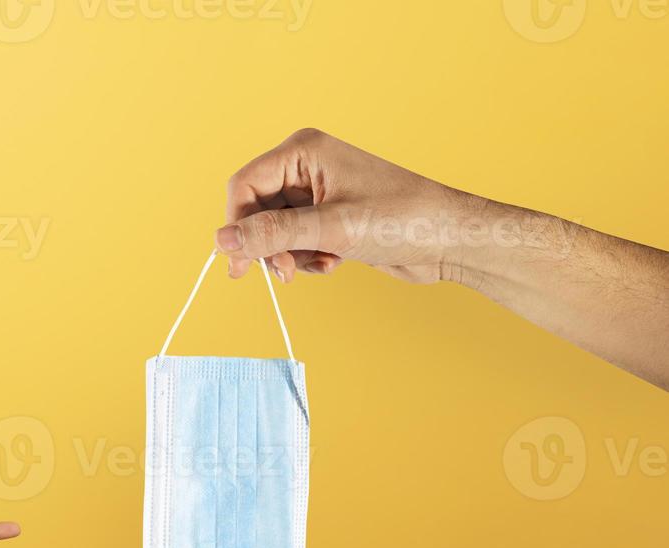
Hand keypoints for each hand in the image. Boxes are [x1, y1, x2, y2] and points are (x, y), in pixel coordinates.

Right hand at [215, 128, 478, 284]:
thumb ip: (273, 233)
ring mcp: (317, 194)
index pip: (244, 185)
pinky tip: (333, 262)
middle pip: (255, 210)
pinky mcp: (328, 218)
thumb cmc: (402, 219)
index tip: (241, 262)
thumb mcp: (331, 228)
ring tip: (321, 263)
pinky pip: (294, 242)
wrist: (448, 240)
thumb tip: (222, 241)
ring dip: (290, 256)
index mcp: (304, 151)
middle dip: (268, 246)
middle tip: (284, 273)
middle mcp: (306, 167)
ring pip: (273, 231)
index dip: (237, 224)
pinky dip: (307, 258)